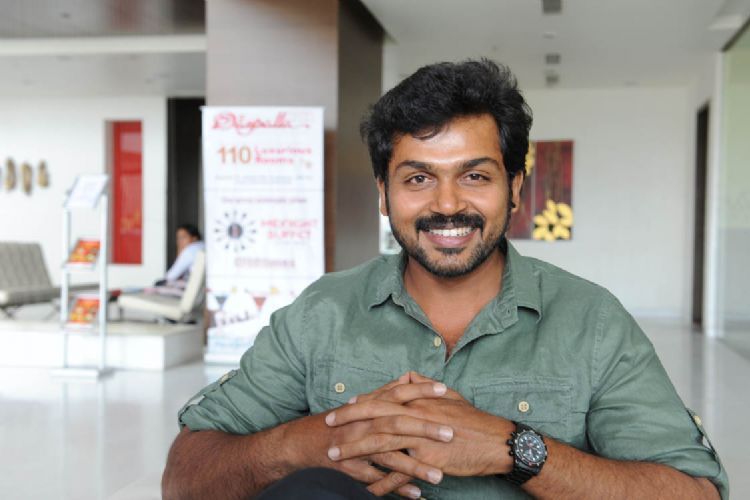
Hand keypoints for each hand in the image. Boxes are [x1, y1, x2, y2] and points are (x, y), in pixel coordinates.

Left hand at [326, 372, 513, 479]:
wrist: (496, 441)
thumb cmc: (473, 419)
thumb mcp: (449, 395)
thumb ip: (425, 384)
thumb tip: (408, 375)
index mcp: (419, 400)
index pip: (382, 398)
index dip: (361, 403)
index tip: (343, 407)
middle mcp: (416, 415)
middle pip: (374, 416)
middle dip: (348, 421)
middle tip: (326, 425)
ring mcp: (420, 438)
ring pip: (380, 442)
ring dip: (354, 450)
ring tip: (335, 457)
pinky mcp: (428, 460)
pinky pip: (399, 472)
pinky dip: (381, 481)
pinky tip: (367, 488)